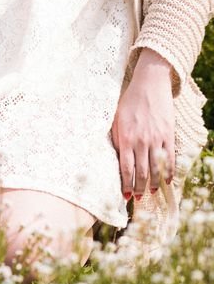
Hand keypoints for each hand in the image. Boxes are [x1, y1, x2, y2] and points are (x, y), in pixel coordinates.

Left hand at [111, 48, 174, 200]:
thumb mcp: (115, 122)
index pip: (126, 169)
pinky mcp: (169, 135)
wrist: (149, 85)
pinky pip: (171, 158)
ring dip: (154, 184)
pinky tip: (167, 181)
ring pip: (157, 168)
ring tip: (150, 193)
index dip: (126, 185)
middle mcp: (141, 141)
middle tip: (138, 199)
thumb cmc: (128, 103)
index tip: (125, 196)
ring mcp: (157, 139)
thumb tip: (113, 161)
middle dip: (139, 188)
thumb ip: (116, 141)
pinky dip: (169, 172)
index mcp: (125, 139)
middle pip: (142, 172)